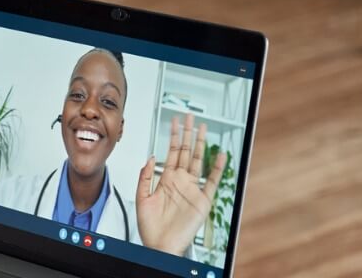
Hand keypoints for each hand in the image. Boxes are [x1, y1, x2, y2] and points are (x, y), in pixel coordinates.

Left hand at [136, 114, 226, 255]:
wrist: (160, 245)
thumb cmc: (151, 227)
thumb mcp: (141, 198)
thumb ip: (144, 177)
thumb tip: (150, 157)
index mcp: (166, 180)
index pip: (172, 152)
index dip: (174, 137)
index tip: (174, 122)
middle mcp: (180, 181)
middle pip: (186, 152)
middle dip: (188, 134)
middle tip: (190, 117)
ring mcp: (192, 189)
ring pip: (199, 162)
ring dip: (201, 145)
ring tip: (203, 129)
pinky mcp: (202, 200)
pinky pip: (211, 182)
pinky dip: (217, 168)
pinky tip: (220, 155)